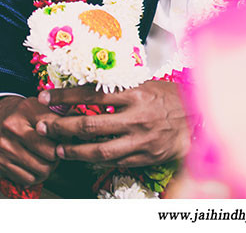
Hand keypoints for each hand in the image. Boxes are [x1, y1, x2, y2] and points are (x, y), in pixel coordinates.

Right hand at [0, 96, 59, 186]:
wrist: (4, 120)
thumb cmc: (31, 117)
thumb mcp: (47, 108)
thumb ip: (66, 115)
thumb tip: (83, 124)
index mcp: (28, 109)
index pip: (56, 129)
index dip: (65, 138)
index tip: (66, 138)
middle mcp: (12, 127)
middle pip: (50, 153)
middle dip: (58, 155)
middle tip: (56, 152)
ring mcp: (4, 145)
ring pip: (41, 169)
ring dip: (48, 168)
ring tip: (46, 159)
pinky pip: (28, 179)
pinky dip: (35, 176)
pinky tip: (34, 166)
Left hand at [37, 80, 190, 166]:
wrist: (202, 118)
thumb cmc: (172, 97)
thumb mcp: (147, 83)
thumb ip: (120, 87)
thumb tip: (87, 88)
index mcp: (135, 93)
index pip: (91, 94)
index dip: (64, 96)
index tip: (45, 96)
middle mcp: (136, 117)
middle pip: (88, 125)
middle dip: (61, 127)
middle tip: (43, 126)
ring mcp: (140, 140)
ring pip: (98, 150)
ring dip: (73, 150)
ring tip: (58, 148)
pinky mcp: (145, 157)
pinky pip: (114, 162)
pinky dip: (96, 162)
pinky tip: (83, 159)